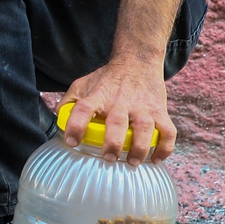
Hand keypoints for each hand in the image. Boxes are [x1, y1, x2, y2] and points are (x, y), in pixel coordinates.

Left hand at [60, 59, 176, 165]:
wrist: (137, 61)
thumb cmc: (106, 78)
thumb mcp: (82, 84)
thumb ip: (68, 101)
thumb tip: (56, 120)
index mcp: (98, 95)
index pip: (83, 108)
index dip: (76, 125)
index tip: (72, 142)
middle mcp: (120, 101)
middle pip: (117, 122)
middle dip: (113, 142)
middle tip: (109, 158)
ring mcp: (142, 106)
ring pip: (145, 128)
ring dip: (140, 147)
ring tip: (133, 162)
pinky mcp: (159, 110)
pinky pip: (167, 131)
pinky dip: (165, 147)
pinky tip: (156, 159)